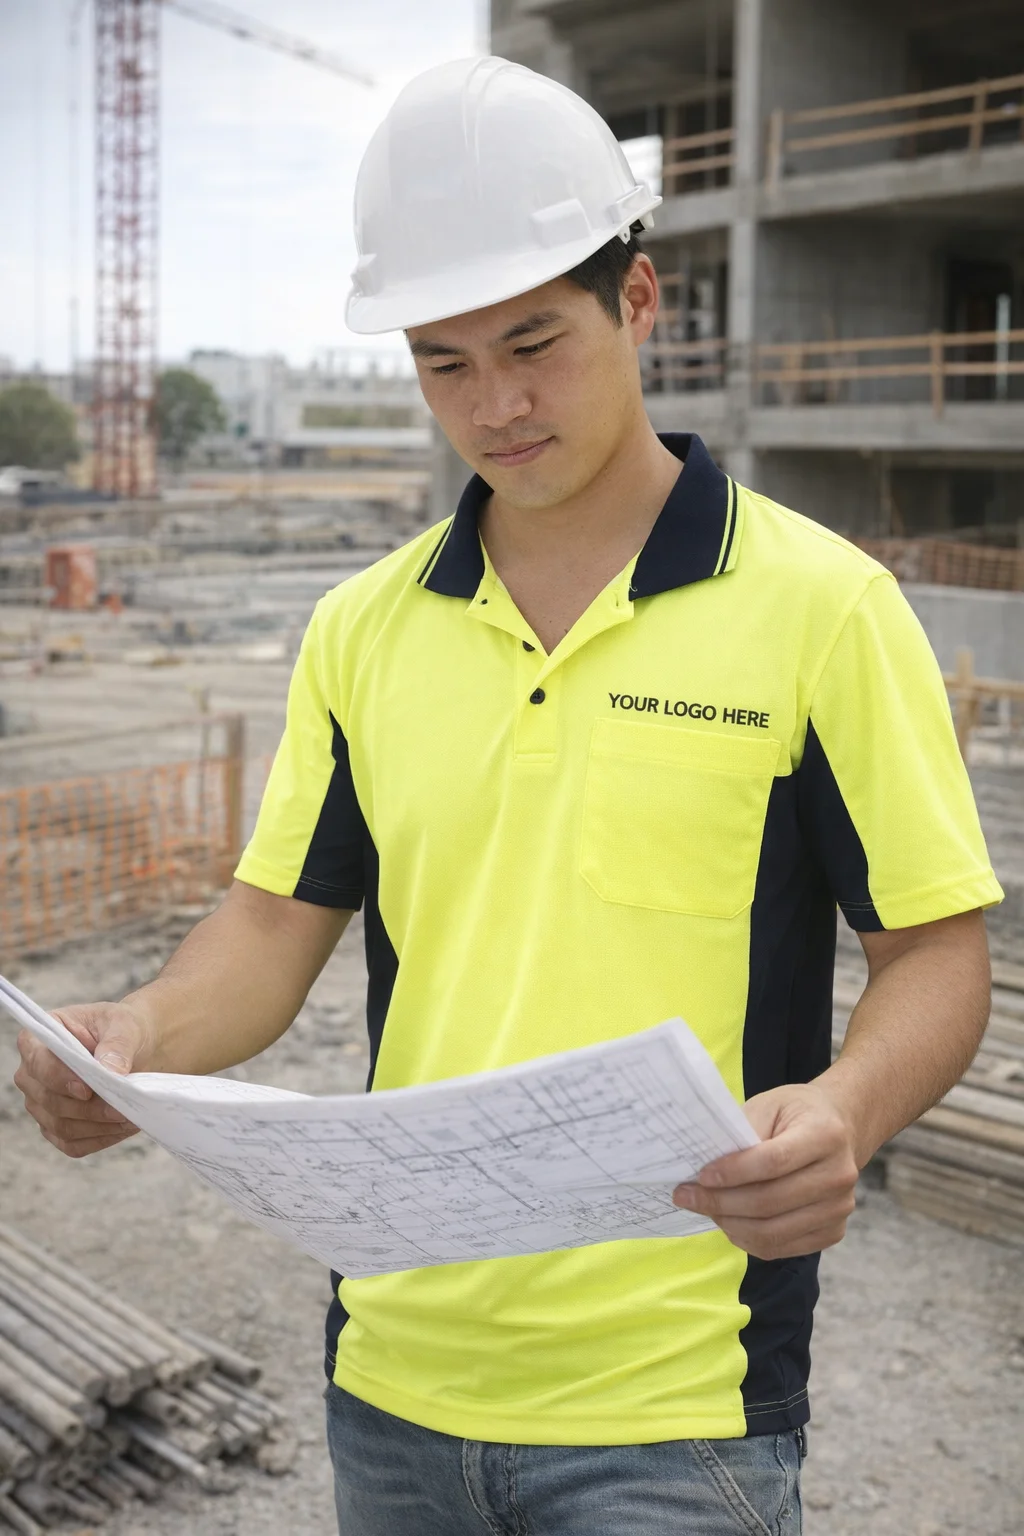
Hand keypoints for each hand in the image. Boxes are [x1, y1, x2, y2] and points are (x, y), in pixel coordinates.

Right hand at [14, 1003, 148, 1158]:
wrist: (137, 1049)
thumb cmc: (123, 1030)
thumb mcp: (126, 1026)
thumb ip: (117, 1045)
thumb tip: (108, 1070)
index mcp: (38, 1040)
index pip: (38, 1062)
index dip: (58, 1078)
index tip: (86, 1090)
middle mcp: (32, 1075)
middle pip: (49, 1100)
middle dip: (88, 1108)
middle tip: (122, 1108)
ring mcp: (42, 1104)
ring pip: (60, 1126)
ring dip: (97, 1126)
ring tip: (130, 1117)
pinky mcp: (57, 1127)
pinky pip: (72, 1144)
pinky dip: (100, 1138)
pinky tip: (124, 1128)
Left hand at [672, 1082, 859, 1260]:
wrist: (839, 1129)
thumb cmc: (795, 1114)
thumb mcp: (768, 1106)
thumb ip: (742, 1132)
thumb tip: (706, 1166)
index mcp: (825, 1135)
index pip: (773, 1161)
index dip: (733, 1172)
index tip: (700, 1175)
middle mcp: (839, 1175)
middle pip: (770, 1201)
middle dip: (721, 1202)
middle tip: (687, 1195)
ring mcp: (839, 1208)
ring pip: (774, 1232)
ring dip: (730, 1224)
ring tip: (705, 1208)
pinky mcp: (833, 1232)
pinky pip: (782, 1247)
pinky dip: (748, 1239)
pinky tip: (729, 1222)